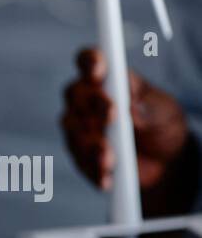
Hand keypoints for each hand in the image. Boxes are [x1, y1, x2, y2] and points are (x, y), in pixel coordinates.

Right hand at [61, 47, 190, 208]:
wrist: (163, 163)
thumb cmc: (162, 126)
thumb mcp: (164, 112)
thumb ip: (147, 106)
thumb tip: (130, 105)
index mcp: (108, 80)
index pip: (89, 62)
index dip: (89, 62)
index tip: (98, 72)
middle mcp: (87, 101)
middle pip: (75, 93)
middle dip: (93, 104)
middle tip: (113, 117)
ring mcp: (79, 128)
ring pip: (73, 129)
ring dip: (92, 143)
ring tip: (111, 159)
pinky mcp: (79, 154)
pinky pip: (78, 159)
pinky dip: (93, 167)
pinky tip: (107, 175)